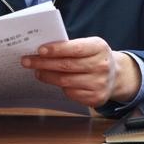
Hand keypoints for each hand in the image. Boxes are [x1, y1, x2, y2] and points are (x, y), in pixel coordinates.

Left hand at [21, 37, 141, 107]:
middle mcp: (101, 66)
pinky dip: (60, 87)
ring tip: (37, 71)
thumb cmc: (95, 56)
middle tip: (27, 61)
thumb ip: (70, 46)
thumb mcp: (89, 45)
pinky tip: (53, 80)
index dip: (56, 50)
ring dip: (47, 76)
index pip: (75, 49)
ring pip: (65, 81)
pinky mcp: (96, 98)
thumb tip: (42, 50)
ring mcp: (99, 84)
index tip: (40, 50)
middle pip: (66, 66)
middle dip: (43, 63)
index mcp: (99, 48)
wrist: (116, 74)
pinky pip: (71, 93)